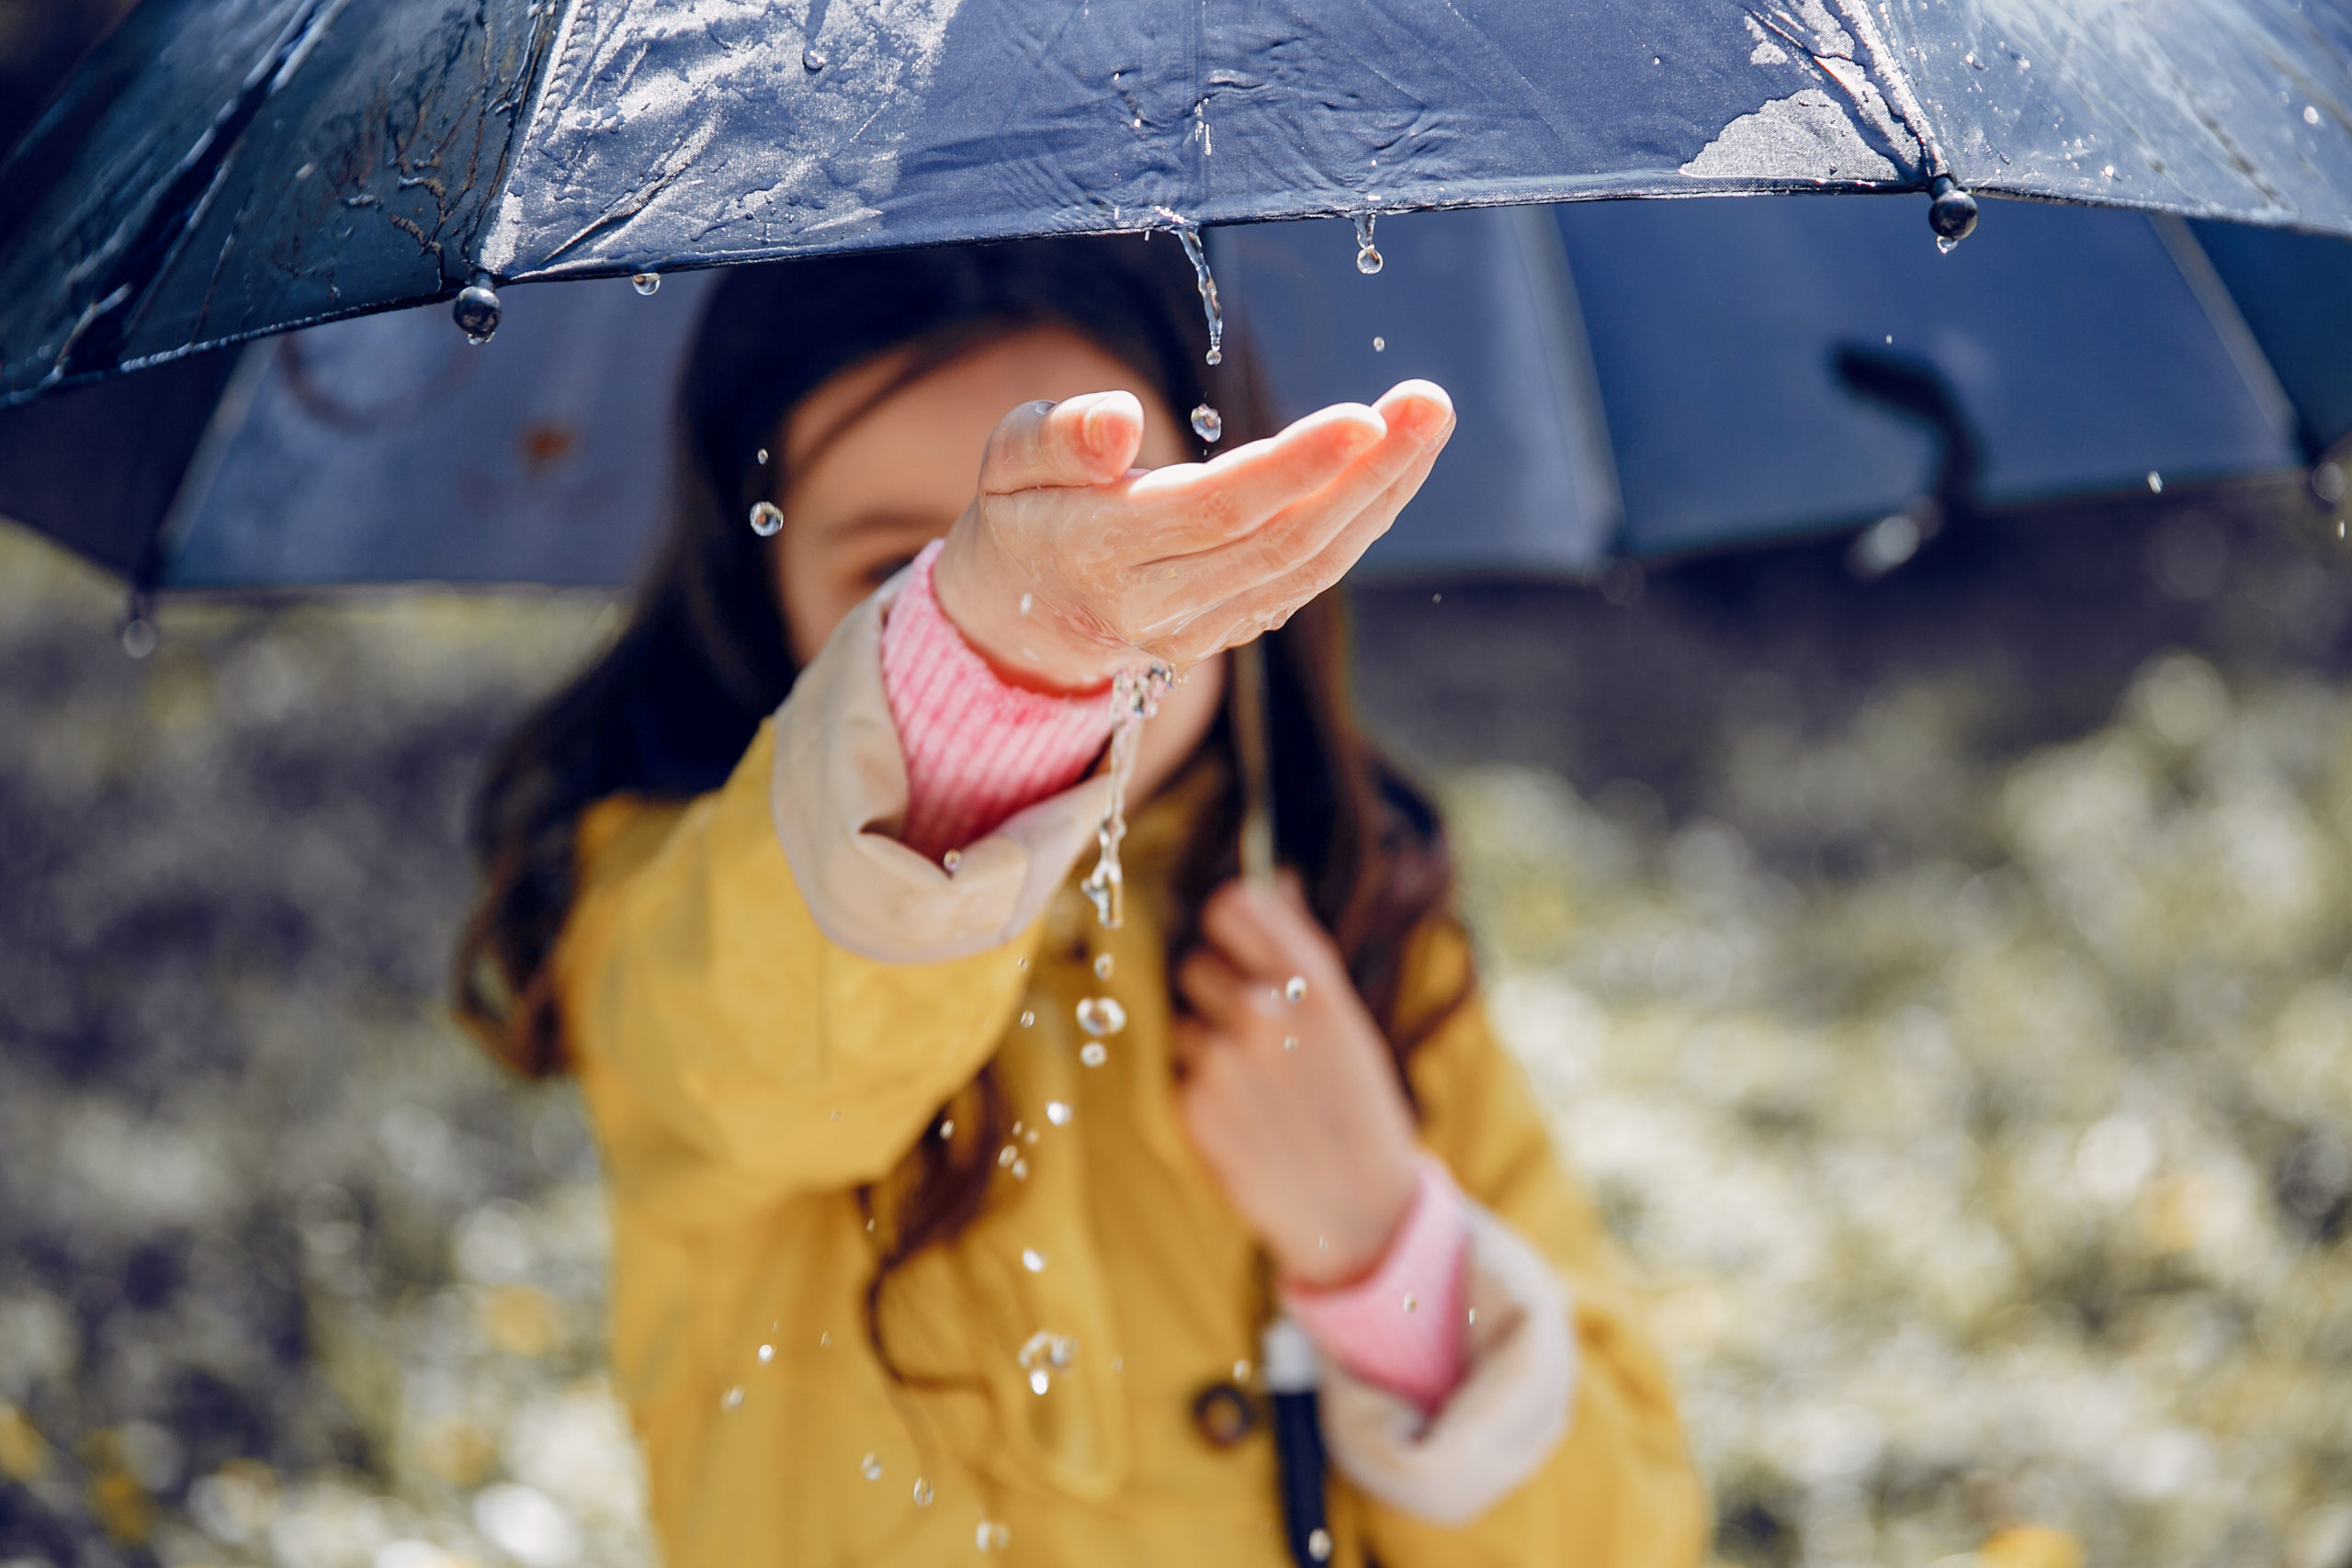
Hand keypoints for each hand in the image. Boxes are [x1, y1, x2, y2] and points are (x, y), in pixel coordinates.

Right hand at [931, 382, 1453, 690]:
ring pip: (1307, 567)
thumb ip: (1057, 437)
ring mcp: (1198, 630)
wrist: (1021, 613)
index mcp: (1096, 551)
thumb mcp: (1008, 458)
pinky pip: (1306, 579)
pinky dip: (1360, 522)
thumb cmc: (1024, 507)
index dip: (1293, 468)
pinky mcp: (1228, 633)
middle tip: (1429, 404)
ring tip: (1428, 422)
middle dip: (1365, 474)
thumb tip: (1120, 423)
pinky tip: (1395, 466)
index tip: (1363, 418)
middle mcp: (1153, 604)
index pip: (1213, 511)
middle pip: (1279, 542)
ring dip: (1380, 496)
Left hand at [1170, 877, 1421, 1288]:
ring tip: (1253, 1085)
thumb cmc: (1358, 1108)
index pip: (1235, 906)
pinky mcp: (1193, 1106)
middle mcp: (1265, 1013)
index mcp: (1314, 986)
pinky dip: (1201, 1089)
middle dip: (1217, 992)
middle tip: (1252, 1033)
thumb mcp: (1348, 1023)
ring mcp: (1224, 1060)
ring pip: (1184, 1020)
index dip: (1228, 920)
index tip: (1234, 938)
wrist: (1359, 1211)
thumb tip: (1276, 881)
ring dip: (1207, 1043)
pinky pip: (1179, 1071)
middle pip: (1197, 962)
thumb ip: (1303, 951)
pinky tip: (1241, 1118)